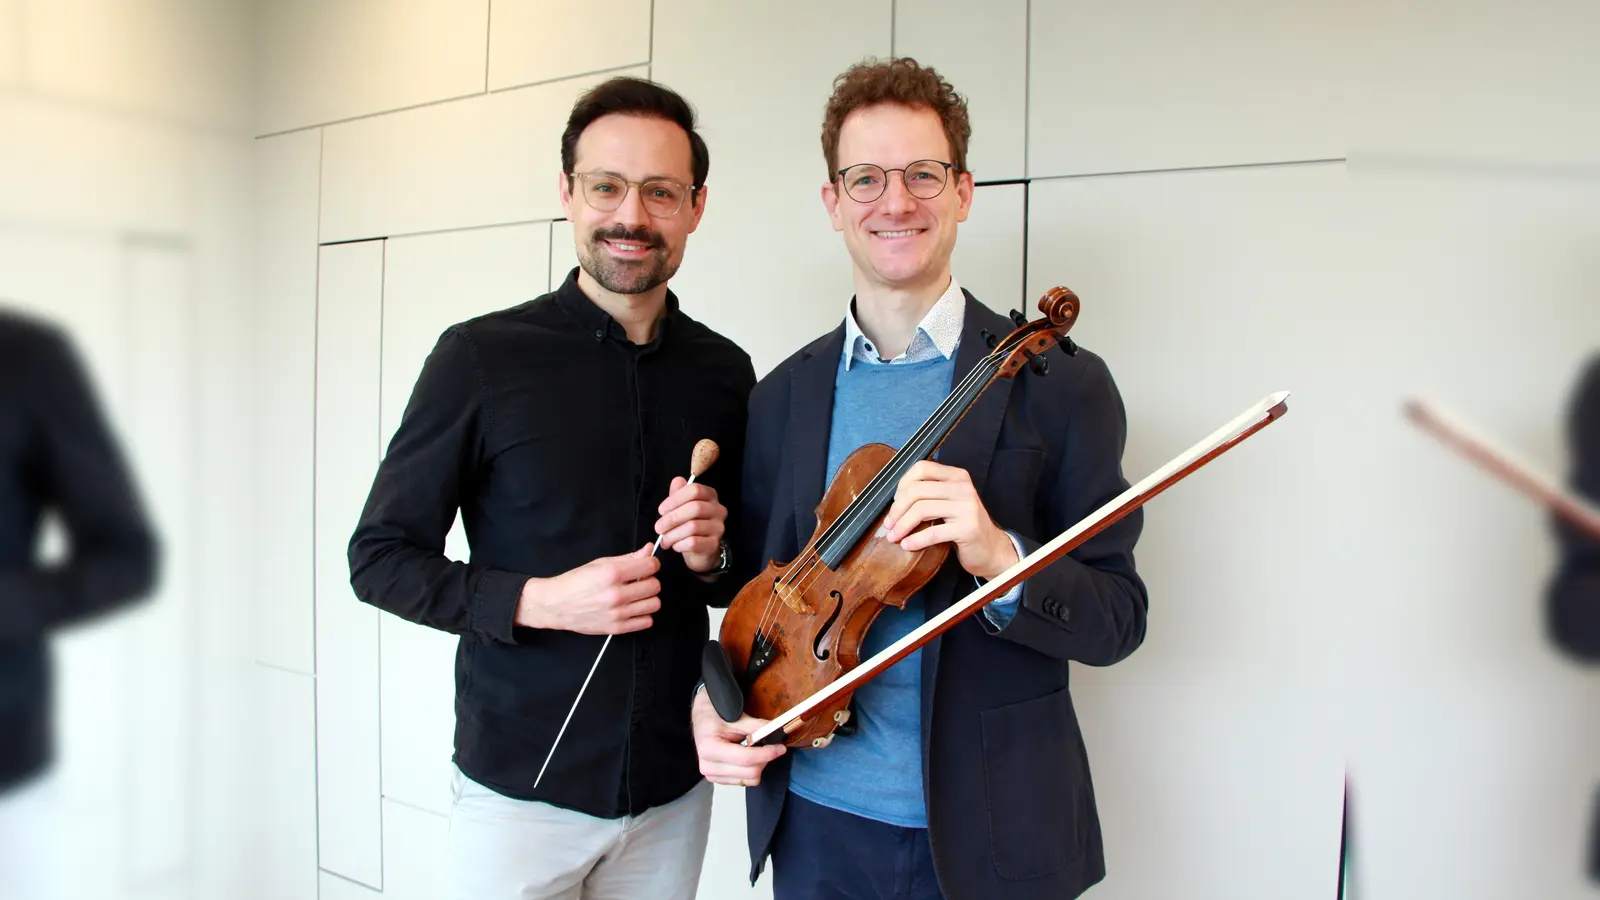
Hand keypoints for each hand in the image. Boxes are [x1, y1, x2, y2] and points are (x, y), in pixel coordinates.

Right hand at [514, 545, 660, 633]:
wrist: (555, 604)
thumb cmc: (575, 582)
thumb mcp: (600, 563)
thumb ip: (628, 558)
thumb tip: (648, 550)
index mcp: (612, 574)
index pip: (651, 566)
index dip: (651, 563)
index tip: (646, 566)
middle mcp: (616, 594)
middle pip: (655, 586)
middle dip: (649, 581)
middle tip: (638, 581)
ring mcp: (617, 613)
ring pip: (654, 604)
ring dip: (648, 598)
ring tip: (636, 595)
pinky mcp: (617, 628)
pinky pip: (647, 621)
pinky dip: (643, 615)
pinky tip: (632, 608)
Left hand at [656, 477, 726, 572]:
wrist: (700, 551)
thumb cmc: (688, 525)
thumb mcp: (681, 507)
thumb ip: (678, 494)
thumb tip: (677, 480)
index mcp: (710, 496)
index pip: (695, 490)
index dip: (675, 499)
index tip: (661, 510)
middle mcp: (718, 510)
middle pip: (694, 508)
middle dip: (672, 518)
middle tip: (658, 527)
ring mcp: (718, 527)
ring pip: (693, 526)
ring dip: (673, 534)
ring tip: (665, 540)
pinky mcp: (714, 544)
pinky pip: (694, 542)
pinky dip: (680, 544)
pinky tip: (675, 546)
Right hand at [693, 687, 784, 786]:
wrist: (702, 717)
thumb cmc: (714, 714)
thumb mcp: (735, 716)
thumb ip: (756, 726)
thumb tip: (776, 731)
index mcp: (710, 748)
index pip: (746, 758)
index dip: (767, 753)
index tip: (780, 748)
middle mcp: (708, 766)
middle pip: (750, 773)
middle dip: (765, 759)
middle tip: (772, 746)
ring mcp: (711, 775)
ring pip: (749, 779)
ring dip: (758, 765)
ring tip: (754, 749)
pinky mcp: (717, 779)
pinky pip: (744, 781)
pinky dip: (751, 770)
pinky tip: (746, 756)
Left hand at [883, 460, 1019, 581]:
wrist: (991, 550)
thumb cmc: (963, 527)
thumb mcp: (949, 503)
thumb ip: (929, 494)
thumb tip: (894, 500)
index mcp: (957, 476)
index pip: (921, 468)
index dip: (902, 485)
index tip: (895, 504)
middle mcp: (963, 487)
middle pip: (917, 490)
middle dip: (897, 509)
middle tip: (889, 525)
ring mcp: (967, 507)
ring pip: (921, 510)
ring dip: (902, 526)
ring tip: (894, 537)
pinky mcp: (968, 528)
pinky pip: (932, 532)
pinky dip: (915, 540)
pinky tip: (907, 545)